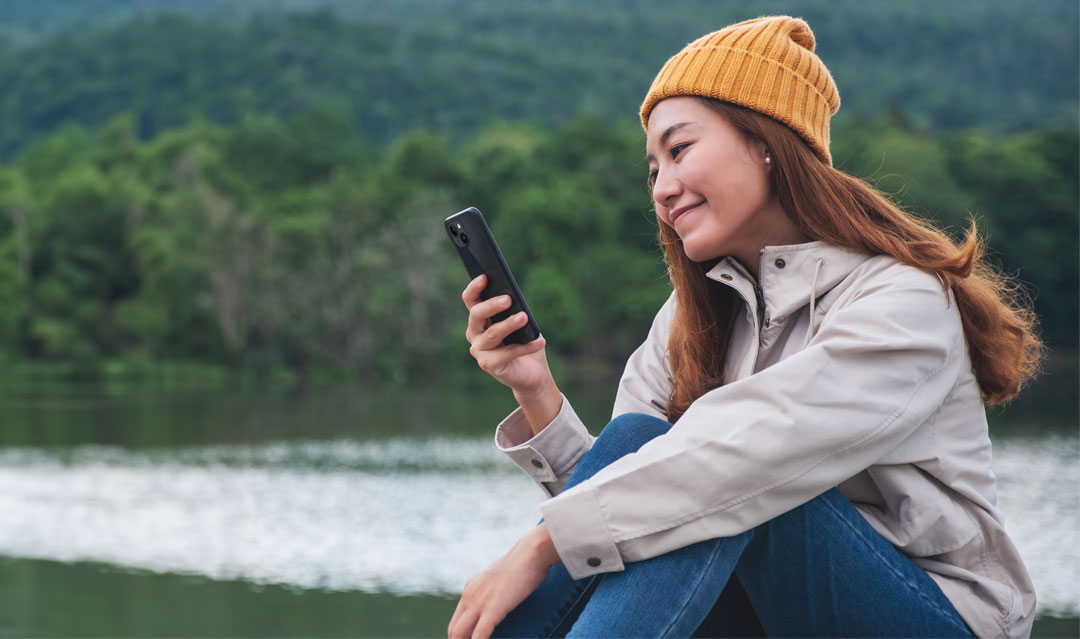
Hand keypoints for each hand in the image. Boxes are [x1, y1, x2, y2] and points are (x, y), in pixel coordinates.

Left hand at [447, 523, 559, 638]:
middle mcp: (470, 596)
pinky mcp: (492, 609)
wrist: (530, 553)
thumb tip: (499, 601)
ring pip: (460, 634)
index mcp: (470, 589)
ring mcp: (479, 603)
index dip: (458, 636)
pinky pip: (479, 635)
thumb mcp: (499, 578)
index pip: (456, 620)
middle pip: (454, 630)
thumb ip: (493, 591)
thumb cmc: (522, 564)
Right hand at [462, 274, 551, 393]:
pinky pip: (508, 353)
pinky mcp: (489, 365)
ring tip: (524, 317)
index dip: (474, 288)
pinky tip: (540, 341)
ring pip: (492, 333)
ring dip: (509, 324)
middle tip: (508, 299)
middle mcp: (474, 333)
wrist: (533, 373)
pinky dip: (526, 347)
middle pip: (476, 314)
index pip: (470, 300)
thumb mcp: (522, 321)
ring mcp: (479, 350)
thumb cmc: (525, 341)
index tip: (485, 277)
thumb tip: (515, 299)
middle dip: (491, 305)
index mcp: (479, 319)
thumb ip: (516, 310)